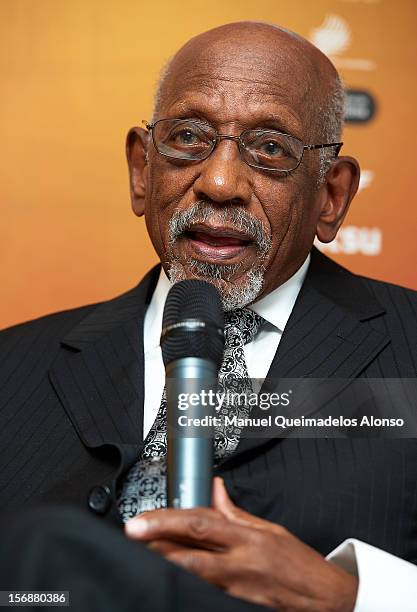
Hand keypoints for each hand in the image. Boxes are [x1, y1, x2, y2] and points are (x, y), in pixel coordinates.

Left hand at [125, 478, 357, 610]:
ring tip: (142, 557)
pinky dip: (187, 587)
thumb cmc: (299, 565)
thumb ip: (236, 513)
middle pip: (187, 554)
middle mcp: (239, 565)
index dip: (166, 520)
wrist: (326, 601)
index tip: (140, 520)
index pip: (199, 522)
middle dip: (155, 546)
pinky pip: (205, 596)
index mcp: (246, 538)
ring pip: (191, 579)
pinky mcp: (238, 610)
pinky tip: (172, 580)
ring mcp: (236, 591)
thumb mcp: (270, 530)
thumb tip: (214, 490)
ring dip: (166, 566)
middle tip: (130, 537)